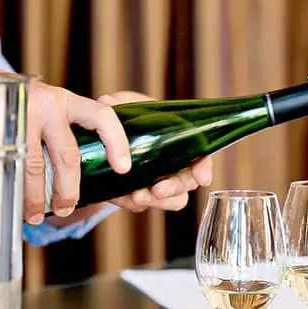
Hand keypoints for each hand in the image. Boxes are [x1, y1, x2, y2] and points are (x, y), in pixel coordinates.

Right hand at [24, 80, 130, 223]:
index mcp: (67, 101)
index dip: (116, 141)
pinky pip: (8, 165)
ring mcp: (21, 114)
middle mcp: (47, 105)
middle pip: (67, 154)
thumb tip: (88, 178)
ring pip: (34, 165)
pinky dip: (14, 189)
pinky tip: (14, 202)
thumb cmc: (23, 106)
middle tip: (66, 208)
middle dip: (68, 189)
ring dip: (37, 196)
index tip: (124, 168)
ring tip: (36, 215)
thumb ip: (67, 131)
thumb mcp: (50, 108)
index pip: (102, 117)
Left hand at [97, 91, 212, 212]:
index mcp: (179, 142)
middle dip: (175, 188)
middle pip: (188, 183)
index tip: (203, 179)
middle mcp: (174, 165)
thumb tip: (107, 103)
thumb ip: (118, 104)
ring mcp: (159, 182)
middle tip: (158, 190)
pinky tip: (126, 197)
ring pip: (172, 200)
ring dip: (158, 202)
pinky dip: (136, 203)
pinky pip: (145, 205)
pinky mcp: (140, 194)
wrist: (103, 140)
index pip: (201, 156)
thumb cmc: (125, 119)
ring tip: (139, 196)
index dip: (204, 168)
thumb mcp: (123, 106)